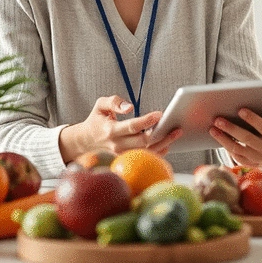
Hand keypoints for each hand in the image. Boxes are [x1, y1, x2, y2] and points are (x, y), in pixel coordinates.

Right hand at [59, 95, 181, 161]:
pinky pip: (145, 158)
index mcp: (110, 130)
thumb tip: (129, 107)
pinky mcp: (126, 161)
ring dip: (164, 143)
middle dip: (161, 134)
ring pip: (147, 152)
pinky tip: (168, 143)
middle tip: (175, 125)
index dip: (147, 120)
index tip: (160, 114)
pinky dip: (159, 152)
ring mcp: (122, 155)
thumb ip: (114, 102)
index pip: (132, 126)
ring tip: (176, 133)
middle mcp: (117, 145)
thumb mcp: (100, 105)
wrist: (85, 142)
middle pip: (143, 142)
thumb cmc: (96, 120)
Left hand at [209, 107, 261, 167]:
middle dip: (232, 128)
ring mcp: (257, 159)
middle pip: (247, 139)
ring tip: (213, 128)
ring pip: (238, 148)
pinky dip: (225, 145)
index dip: (253, 119)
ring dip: (223, 138)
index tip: (240, 110)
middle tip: (218, 119)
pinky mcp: (248, 164)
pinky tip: (217, 136)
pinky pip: (234, 155)